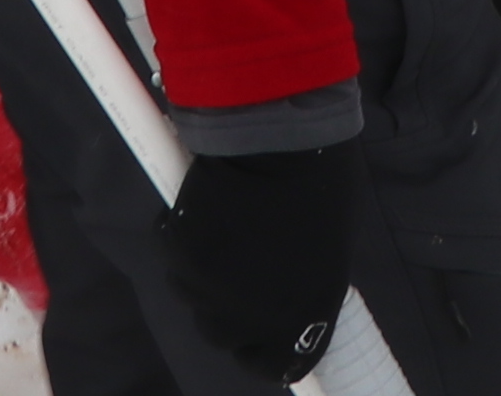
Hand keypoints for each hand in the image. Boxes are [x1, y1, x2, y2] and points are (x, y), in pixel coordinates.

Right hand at [167, 139, 355, 377]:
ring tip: (223, 222)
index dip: (260, 347)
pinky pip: (173, 252)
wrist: (282, 135)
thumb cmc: (320, 179)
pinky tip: (205, 201)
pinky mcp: (181, 256)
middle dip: (222, 303)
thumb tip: (284, 290)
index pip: (274, 363)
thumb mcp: (328, 244)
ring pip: (191, 293)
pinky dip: (181, 232)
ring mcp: (214, 290)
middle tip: (233, 262)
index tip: (255, 327)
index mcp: (305, 313)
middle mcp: (257, 317)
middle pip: (220, 333)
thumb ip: (303, 280)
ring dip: (200, 267)